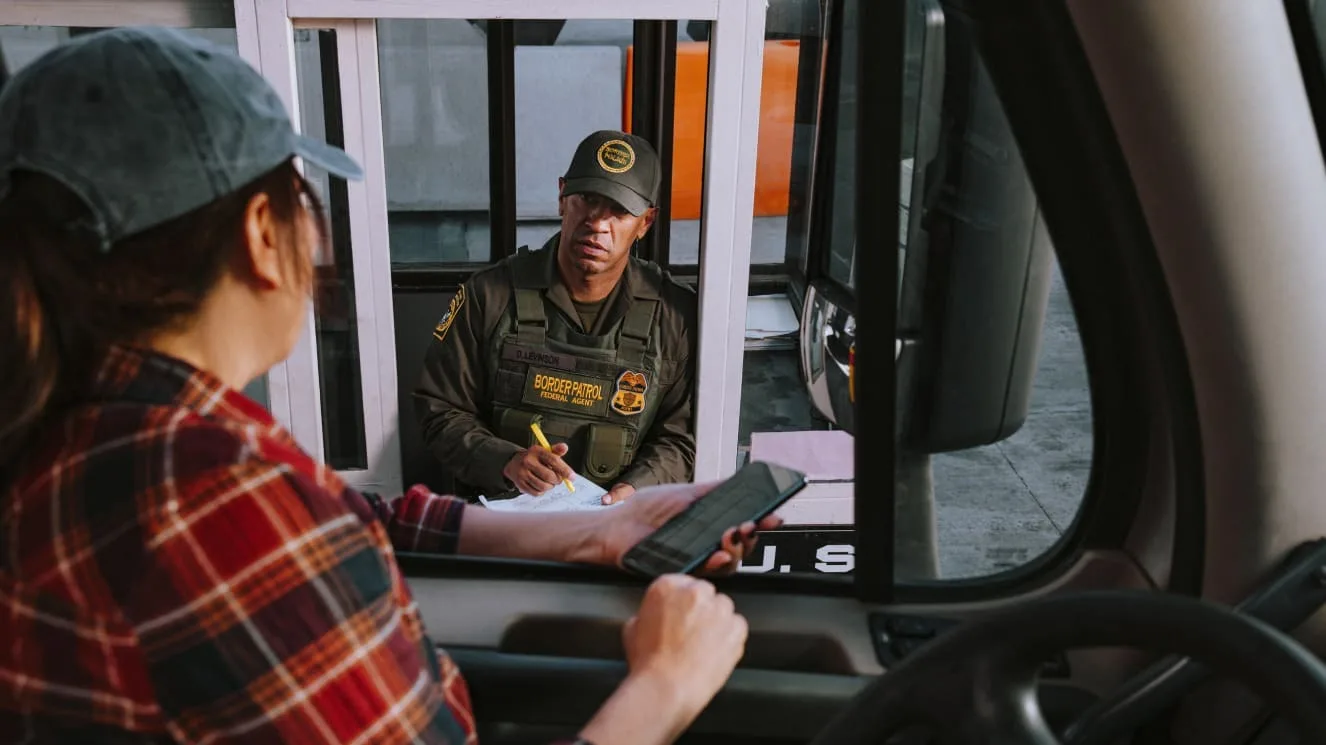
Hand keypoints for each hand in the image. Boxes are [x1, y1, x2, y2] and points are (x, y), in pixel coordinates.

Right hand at [503, 443, 572, 494]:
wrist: (514, 463)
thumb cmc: (534, 458)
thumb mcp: (544, 451)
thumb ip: (556, 451)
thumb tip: (565, 447)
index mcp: (536, 451)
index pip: (553, 460)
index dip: (564, 470)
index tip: (572, 477)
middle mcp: (528, 461)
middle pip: (549, 476)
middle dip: (558, 480)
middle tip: (559, 479)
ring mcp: (522, 474)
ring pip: (543, 486)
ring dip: (551, 486)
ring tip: (550, 482)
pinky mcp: (520, 484)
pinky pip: (537, 493)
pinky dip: (543, 491)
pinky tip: (541, 485)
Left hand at [595, 482, 783, 573]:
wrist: (615, 526)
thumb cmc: (644, 510)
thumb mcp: (683, 493)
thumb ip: (712, 490)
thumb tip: (740, 480)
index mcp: (709, 524)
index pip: (742, 525)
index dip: (761, 523)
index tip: (775, 517)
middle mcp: (706, 543)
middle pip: (742, 547)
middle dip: (751, 536)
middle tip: (750, 525)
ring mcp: (695, 559)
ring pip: (729, 564)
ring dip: (736, 550)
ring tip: (732, 535)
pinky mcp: (683, 573)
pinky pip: (705, 574)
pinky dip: (715, 564)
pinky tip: (718, 554)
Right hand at [622, 574, 747, 716]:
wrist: (666, 687)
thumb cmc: (648, 663)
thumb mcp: (632, 629)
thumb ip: (647, 613)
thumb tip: (654, 616)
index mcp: (668, 586)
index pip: (680, 582)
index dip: (680, 602)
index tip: (680, 612)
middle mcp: (696, 592)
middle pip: (704, 592)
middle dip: (699, 609)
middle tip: (690, 630)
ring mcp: (719, 609)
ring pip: (723, 607)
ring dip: (716, 620)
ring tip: (703, 643)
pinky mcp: (736, 628)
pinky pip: (738, 626)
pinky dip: (730, 636)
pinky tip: (715, 650)